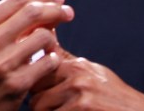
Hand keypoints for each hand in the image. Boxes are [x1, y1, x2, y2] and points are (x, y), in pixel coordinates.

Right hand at [0, 0, 73, 110]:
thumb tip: (44, 2)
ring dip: (52, 38)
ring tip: (49, 44)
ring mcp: (2, 63)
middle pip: (32, 13)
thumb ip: (7, 19)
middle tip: (67, 12)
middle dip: (55, 10)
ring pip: (43, 36)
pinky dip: (53, 58)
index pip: (17, 0)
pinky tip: (48, 60)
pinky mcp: (16, 84)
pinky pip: (47, 62)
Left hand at [27, 48, 143, 110]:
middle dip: (35, 98)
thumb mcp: (90, 71)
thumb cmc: (112, 96)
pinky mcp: (83, 107)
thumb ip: (66, 59)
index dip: (32, 78)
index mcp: (74, 64)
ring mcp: (79, 92)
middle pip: (34, 85)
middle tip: (45, 107)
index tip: (35, 88)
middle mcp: (76, 74)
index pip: (37, 65)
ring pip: (39, 105)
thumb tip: (45, 39)